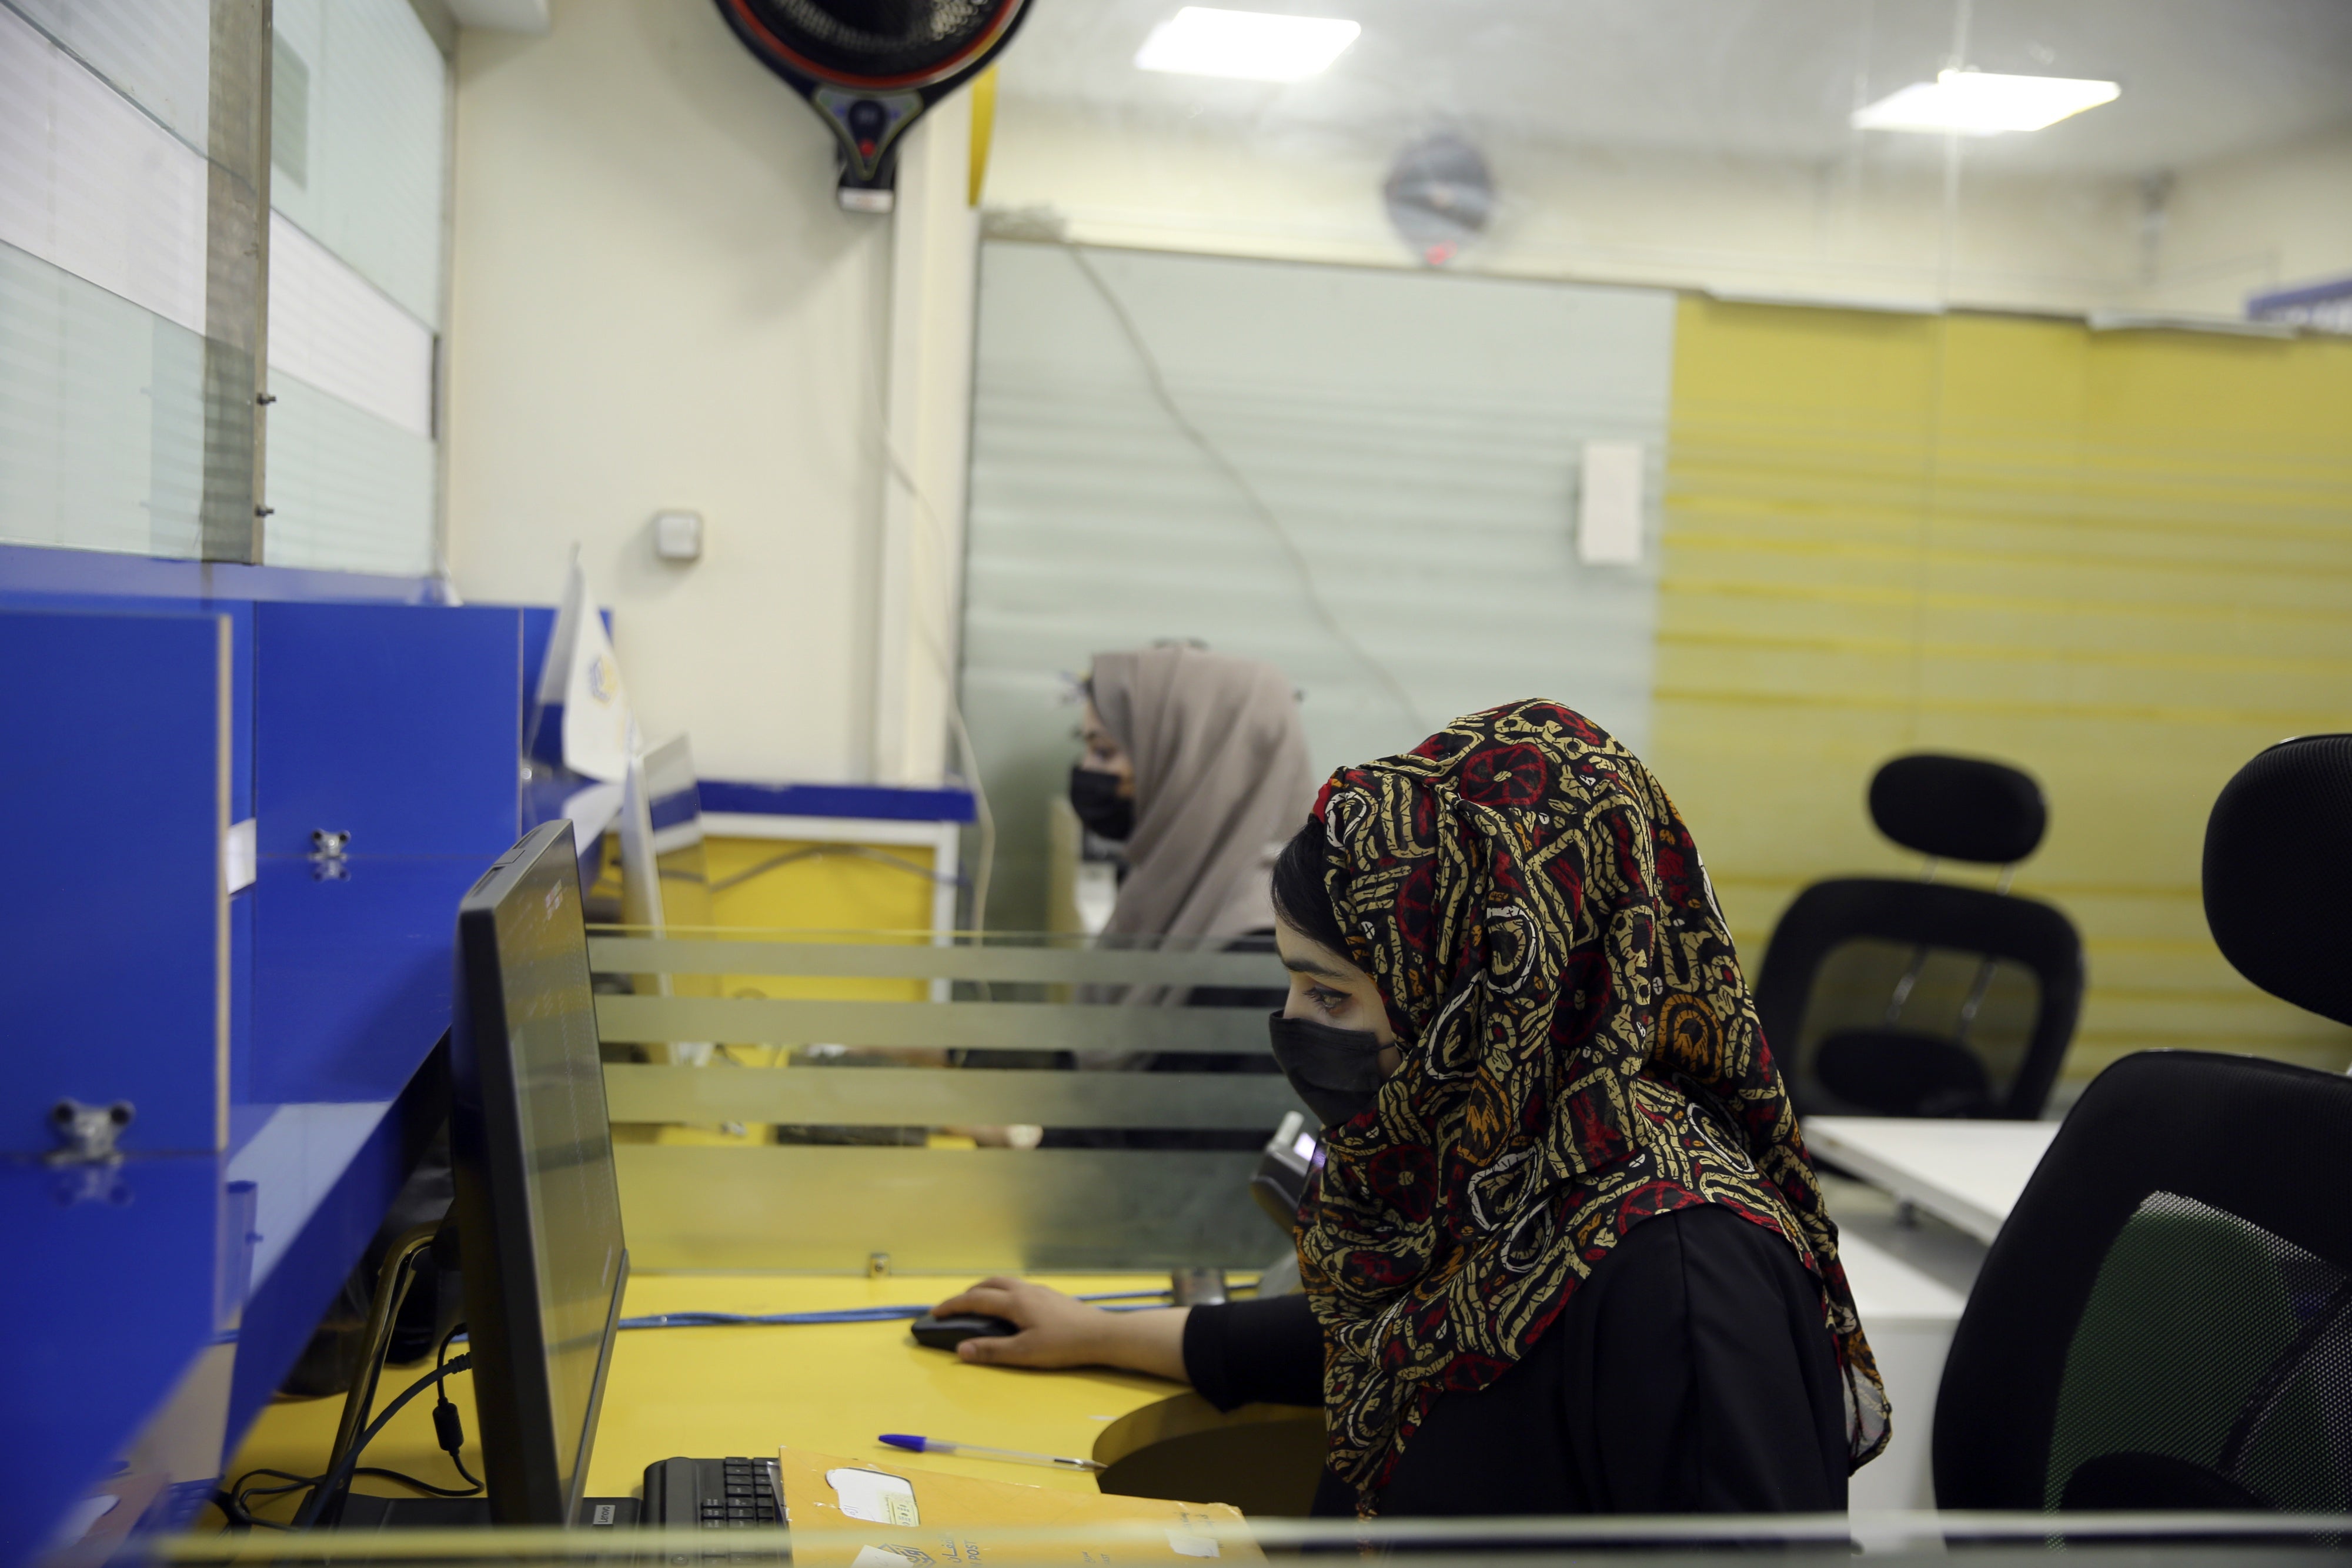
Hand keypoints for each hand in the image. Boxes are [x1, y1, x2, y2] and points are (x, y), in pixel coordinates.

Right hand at [928, 1277, 1189, 1381]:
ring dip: (985, 1290)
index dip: (952, 1306)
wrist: (1101, 1335)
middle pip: (988, 1284)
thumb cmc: (1063, 1345)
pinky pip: (1018, 1287)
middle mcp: (1025, 1290)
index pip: (975, 1300)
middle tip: (954, 1308)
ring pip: (1005, 1283)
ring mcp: (1040, 1291)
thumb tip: (961, 1349)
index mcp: (1014, 1302)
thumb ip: (991, 1351)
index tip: (934, 1312)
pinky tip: (1010, 1307)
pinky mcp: (1051, 1296)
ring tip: (977, 1304)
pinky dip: (1002, 1292)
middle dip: (967, 1294)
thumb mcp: (1024, 1353)